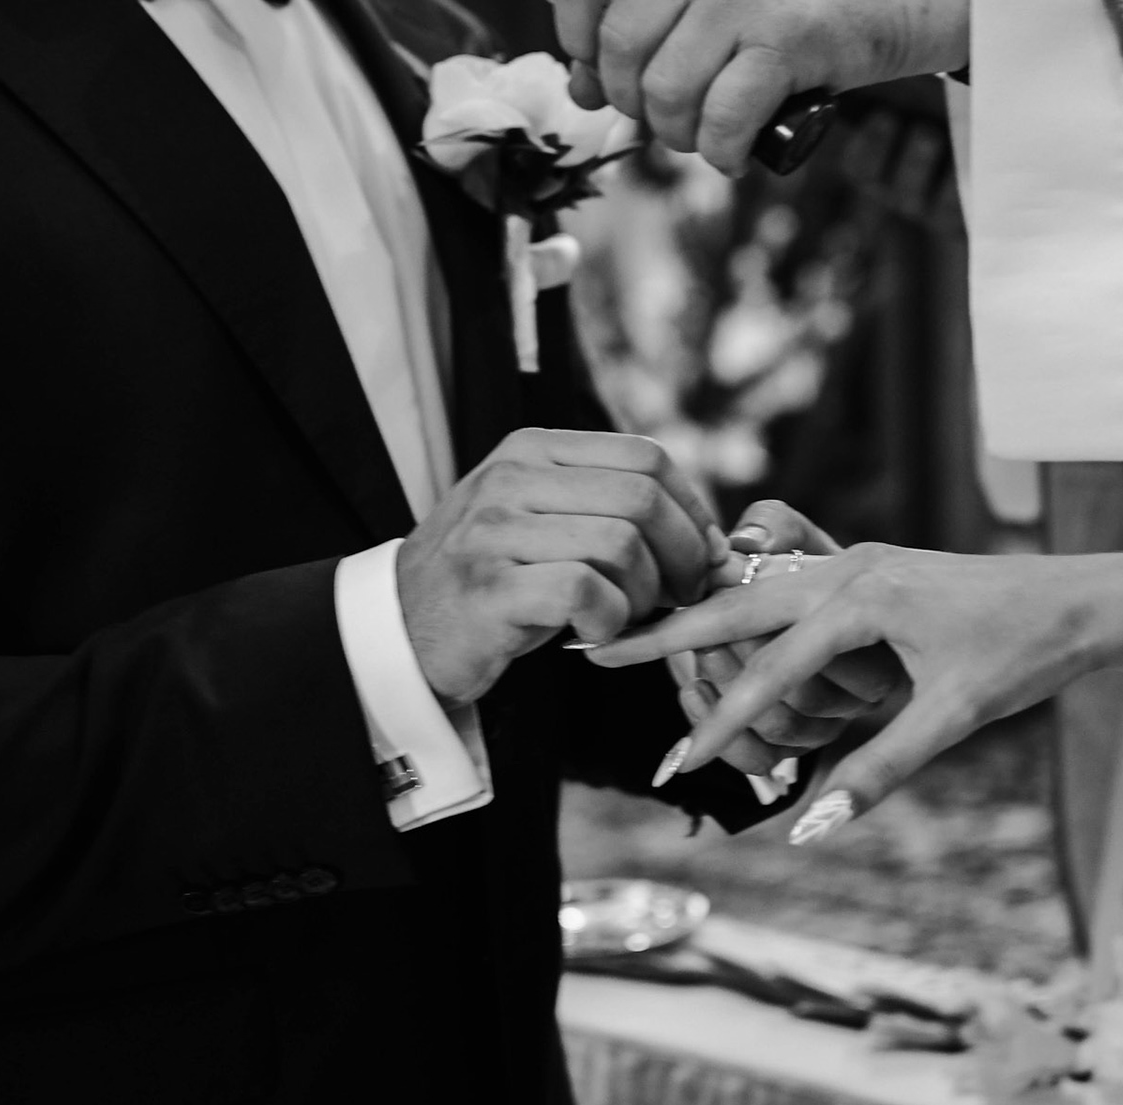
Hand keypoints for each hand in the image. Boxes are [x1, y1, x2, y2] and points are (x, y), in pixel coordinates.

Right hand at [398, 429, 726, 705]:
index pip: (646, 457)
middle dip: (682, 556)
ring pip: (621, 545)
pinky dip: (608, 623)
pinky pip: (586, 592)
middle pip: (643, 499)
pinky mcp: (490, 587)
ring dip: (644, 596)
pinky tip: (591, 634)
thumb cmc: (496, 582)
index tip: (701, 556)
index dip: (692, 510)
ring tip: (624, 617)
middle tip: (679, 598)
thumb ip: (615, 513)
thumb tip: (721, 543)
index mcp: (533, 450)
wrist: (401, 630)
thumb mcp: (546, 523)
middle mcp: (512, 478)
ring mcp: (495, 530)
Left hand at [554, 0, 970, 175]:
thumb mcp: (707, 5)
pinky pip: (723, 118)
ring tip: (704, 134)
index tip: (597, 70)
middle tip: (665, 114)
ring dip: (678, 133)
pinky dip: (722, 151)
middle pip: (619, 48)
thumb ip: (643, 31)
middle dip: (632, 100)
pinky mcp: (790, 34)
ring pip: (666, 89)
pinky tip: (734, 153)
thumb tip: (581, 86)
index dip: (578, 42)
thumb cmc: (791, 8)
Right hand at [592, 544, 1122, 838]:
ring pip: (756, 593)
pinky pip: (788, 591)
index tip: (668, 770)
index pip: (763, 673)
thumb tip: (806, 826)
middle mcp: (846, 570)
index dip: (715, 729)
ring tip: (643, 646)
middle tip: (597, 655)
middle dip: (664, 636)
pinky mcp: (870, 570)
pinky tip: (720, 625)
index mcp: (859, 600)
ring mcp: (856, 563)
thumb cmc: (1026, 653)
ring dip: (702, 622)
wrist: (1087, 596)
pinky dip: (746, 614)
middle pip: (731, 607)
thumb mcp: (952, 719)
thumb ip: (875, 772)